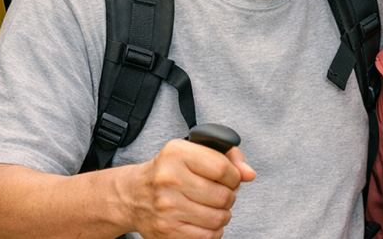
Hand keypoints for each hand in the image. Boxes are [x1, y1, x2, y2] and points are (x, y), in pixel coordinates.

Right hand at [125, 139, 255, 238]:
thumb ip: (228, 157)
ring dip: (223, 214)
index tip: (230, 178)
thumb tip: (249, 174)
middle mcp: (169, 179)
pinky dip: (213, 230)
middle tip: (221, 194)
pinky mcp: (167, 230)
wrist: (133, 196)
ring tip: (213, 207)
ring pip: (218, 218)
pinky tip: (205, 220)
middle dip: (229, 196)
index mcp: (177, 154)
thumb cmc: (169, 172)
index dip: (234, 176)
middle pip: (223, 196)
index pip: (223, 168)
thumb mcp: (192, 152)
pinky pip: (207, 236)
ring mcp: (167, 207)